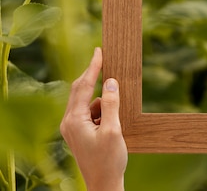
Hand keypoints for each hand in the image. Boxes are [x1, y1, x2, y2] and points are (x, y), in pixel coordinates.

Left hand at [60, 47, 127, 190]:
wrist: (103, 183)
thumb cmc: (109, 160)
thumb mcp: (114, 130)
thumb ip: (112, 104)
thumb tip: (111, 82)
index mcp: (74, 120)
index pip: (84, 86)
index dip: (93, 67)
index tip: (99, 51)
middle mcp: (69, 121)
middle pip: (81, 90)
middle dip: (94, 78)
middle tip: (106, 61)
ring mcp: (72, 127)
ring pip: (89, 102)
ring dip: (103, 102)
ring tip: (115, 120)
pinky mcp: (78, 132)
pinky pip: (91, 113)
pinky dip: (102, 111)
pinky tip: (111, 124)